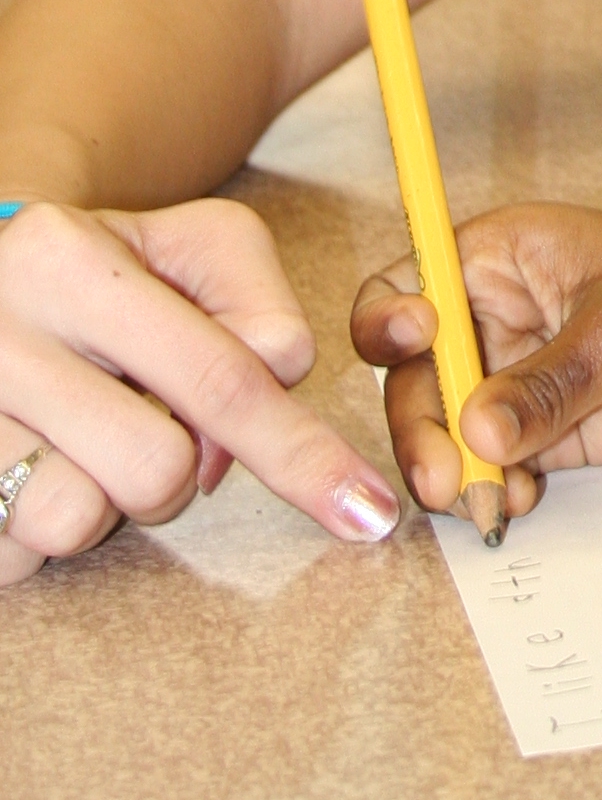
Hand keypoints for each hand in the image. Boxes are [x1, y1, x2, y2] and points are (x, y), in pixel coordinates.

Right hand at [0, 196, 399, 583]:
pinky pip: (15, 555)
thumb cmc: (104, 270)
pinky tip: (30, 463)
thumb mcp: (191, 244)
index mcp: (67, 258)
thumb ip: (256, 303)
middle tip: (142, 415)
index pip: (222, 377)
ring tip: (78, 437)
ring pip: (75, 519)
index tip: (369, 514)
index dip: (304, 455)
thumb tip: (265, 391)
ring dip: (100, 496)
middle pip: (157, 469)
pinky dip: (37, 526)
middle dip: (178, 465)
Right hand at [350, 204, 601, 519]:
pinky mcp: (551, 432)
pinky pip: (493, 466)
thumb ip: (550, 382)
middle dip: (421, 425)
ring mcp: (523, 377)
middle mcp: (501, 314)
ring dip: (453, 470)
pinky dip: (491, 490)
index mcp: (507, 255)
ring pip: (448, 429)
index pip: (411, 282)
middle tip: (447, 477)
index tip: (409, 347)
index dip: (390, 318)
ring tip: (488, 500)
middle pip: (418, 373)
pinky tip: (515, 504)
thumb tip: (477, 431)